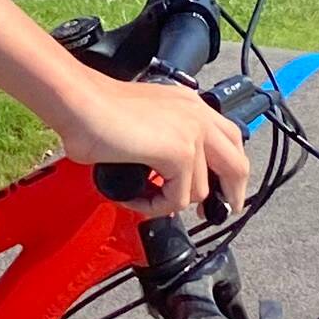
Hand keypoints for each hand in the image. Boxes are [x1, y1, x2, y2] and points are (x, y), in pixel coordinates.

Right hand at [50, 67, 252, 217]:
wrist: (80, 105)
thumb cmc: (95, 111)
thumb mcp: (144, 121)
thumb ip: (163, 140)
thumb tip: (166, 176)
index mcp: (192, 105)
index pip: (230, 138)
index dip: (229, 169)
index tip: (221, 190)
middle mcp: (199, 116)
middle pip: (237, 165)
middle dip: (231, 195)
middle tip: (211, 214)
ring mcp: (192, 134)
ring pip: (199, 191)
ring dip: (169, 201)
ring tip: (140, 196)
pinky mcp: (179, 153)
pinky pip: (176, 199)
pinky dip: (153, 206)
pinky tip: (134, 197)